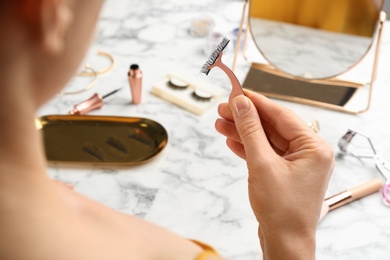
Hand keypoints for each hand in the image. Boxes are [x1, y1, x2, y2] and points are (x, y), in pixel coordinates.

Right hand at [215, 90, 333, 258]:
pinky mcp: (284, 173)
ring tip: (221, 124)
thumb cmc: (281, 209)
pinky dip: (248, 148)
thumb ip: (251, 131)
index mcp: (313, 147)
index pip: (281, 115)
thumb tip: (242, 104)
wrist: (284, 242)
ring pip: (266, 140)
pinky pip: (265, 153)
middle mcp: (308, 152)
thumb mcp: (262, 164)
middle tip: (223, 108)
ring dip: (243, 132)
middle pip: (272, 126)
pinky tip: (231, 140)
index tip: (237, 92)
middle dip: (246, 118)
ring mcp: (296, 164)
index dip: (256, 102)